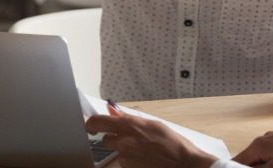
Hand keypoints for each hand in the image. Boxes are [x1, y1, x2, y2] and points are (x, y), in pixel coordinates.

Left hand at [86, 111, 216, 167]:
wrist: (181, 163)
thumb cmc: (171, 142)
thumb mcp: (151, 123)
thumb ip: (129, 118)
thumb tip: (112, 110)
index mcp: (129, 126)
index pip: (97, 122)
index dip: (91, 123)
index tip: (90, 124)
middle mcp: (124, 142)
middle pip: (105, 140)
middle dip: (112, 138)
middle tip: (125, 137)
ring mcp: (125, 158)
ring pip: (117, 152)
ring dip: (124, 150)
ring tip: (143, 148)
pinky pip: (125, 162)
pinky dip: (131, 159)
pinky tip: (145, 157)